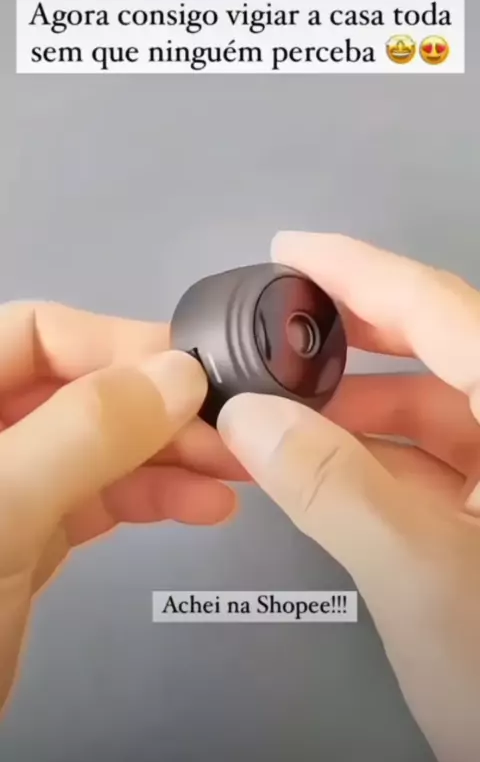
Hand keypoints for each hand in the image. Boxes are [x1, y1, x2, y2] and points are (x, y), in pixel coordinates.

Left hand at [0, 302, 247, 713]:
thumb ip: (84, 432)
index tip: (196, 374)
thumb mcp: (1, 508)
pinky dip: (155, 498)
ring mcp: (9, 488)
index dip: (118, 344)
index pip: (39, 333)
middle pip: (80, 389)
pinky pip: (102, 499)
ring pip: (100, 447)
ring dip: (171, 454)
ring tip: (238, 469)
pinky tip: (207, 506)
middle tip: (234, 428)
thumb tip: (180, 375)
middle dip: (159, 407)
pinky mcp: (32, 539)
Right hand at [217, 232, 479, 761]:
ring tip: (279, 411)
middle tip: (278, 326)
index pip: (442, 309)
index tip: (292, 249)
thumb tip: (250, 416)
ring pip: (431, 416)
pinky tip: (318, 465)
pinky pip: (431, 468)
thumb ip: (331, 485)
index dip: (361, 270)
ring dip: (352, 412)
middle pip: (440, 352)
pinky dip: (371, 462)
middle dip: (352, 339)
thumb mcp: (421, 574)